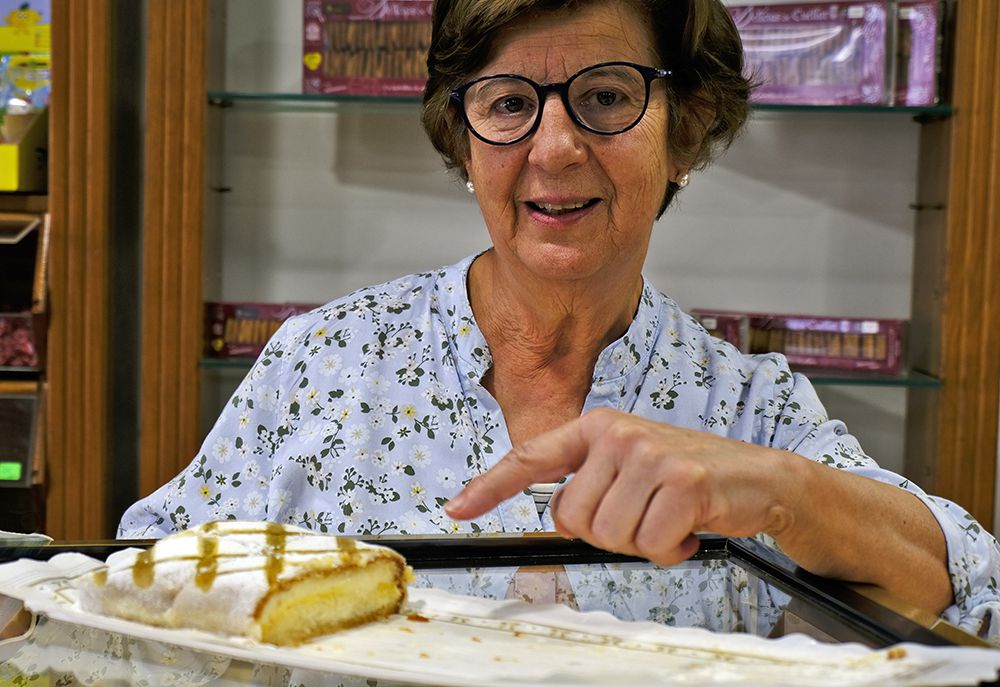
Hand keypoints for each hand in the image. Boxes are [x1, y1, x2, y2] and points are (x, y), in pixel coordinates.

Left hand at [446, 408, 796, 565]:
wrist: (758, 476)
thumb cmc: (688, 478)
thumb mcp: (631, 469)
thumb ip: (590, 486)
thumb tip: (557, 519)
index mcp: (596, 427)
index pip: (531, 458)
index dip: (490, 487)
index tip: (457, 508)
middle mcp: (617, 433)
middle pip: (572, 518)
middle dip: (605, 534)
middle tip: (642, 518)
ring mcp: (649, 453)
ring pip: (608, 535)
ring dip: (641, 544)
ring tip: (669, 520)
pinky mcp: (682, 480)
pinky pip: (649, 544)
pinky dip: (670, 551)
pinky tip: (689, 528)